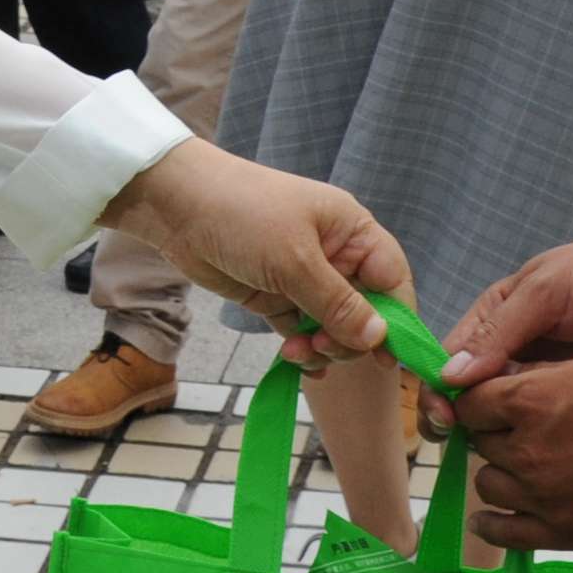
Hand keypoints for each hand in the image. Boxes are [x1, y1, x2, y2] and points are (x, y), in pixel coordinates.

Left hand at [98, 136, 406, 363]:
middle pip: (364, 311)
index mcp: (352, 231)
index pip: (392, 281)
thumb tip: (380, 339)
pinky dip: (303, 350)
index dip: (396, 320)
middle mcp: (334, 255)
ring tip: (296, 355)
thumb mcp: (294, 260)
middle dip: (349, 338)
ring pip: (331, 326)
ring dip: (322, 347)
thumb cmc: (242, 216)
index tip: (389, 358)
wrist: (175, 205)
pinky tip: (299, 367)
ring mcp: (303, 277)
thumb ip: (338, 303)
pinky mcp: (274, 295)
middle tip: (322, 350)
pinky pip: (301, 330)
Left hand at [448, 350, 572, 553]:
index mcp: (532, 400)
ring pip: (488, 486)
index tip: (491, 403)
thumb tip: (515, 379)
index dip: (480, 400)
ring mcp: (545, 496)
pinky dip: (492, 525)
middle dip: (496, 434)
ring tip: (523, 469)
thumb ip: (547, 376)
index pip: (472, 403)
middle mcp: (528, 451)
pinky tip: (488, 520)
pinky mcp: (566, 532)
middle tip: (521, 433)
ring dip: (501, 474)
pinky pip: (507, 534)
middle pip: (482, 444)